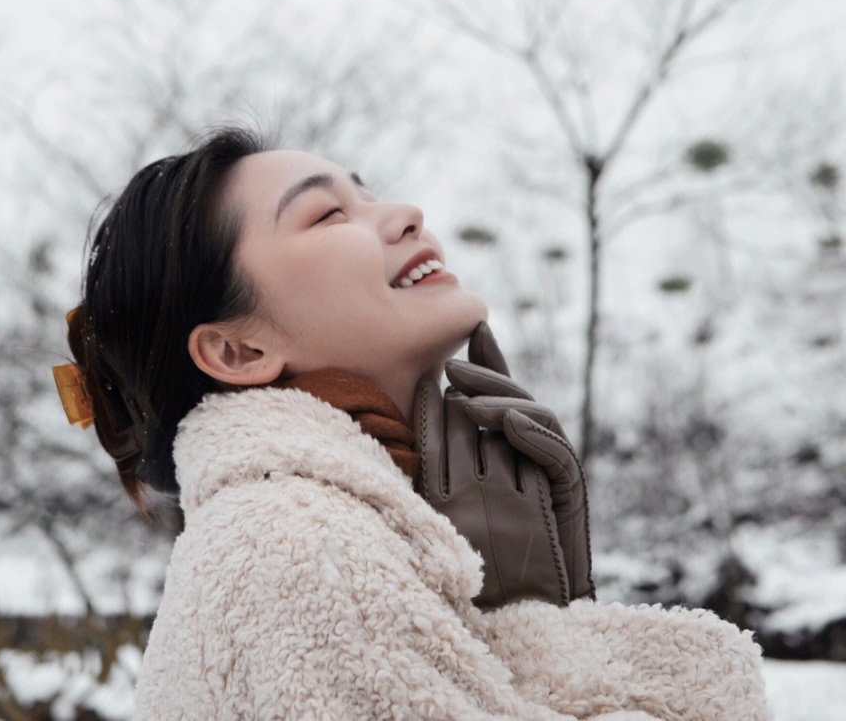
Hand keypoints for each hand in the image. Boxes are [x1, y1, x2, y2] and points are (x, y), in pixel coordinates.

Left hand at [414, 322, 593, 607]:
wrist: (521, 623)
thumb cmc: (473, 573)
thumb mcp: (439, 510)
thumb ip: (432, 464)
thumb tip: (400, 422)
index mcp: (490, 450)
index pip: (481, 397)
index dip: (473, 366)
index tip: (447, 342)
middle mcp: (519, 452)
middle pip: (505, 397)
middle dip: (480, 375)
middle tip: (450, 366)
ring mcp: (544, 469)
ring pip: (529, 415)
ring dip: (500, 402)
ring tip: (470, 401)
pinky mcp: (566, 492)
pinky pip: (556, 455)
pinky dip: (534, 435)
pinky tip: (509, 424)